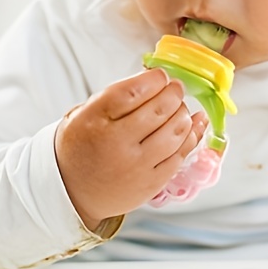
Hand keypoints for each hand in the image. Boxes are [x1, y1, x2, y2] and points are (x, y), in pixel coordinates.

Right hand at [54, 68, 206, 229]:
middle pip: (159, 109)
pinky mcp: (152, 182)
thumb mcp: (83, 114)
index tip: (160, 75)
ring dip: (183, 113)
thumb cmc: (83, 147)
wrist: (73, 193)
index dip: (154, 79)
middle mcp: (116, 143)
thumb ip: (115, 96)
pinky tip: (194, 122)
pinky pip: (181, 154)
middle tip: (175, 88)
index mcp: (95, 121)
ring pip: (175, 131)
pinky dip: (192, 134)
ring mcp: (136, 165)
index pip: (133, 91)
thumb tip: (154, 77)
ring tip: (178, 107)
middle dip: (174, 92)